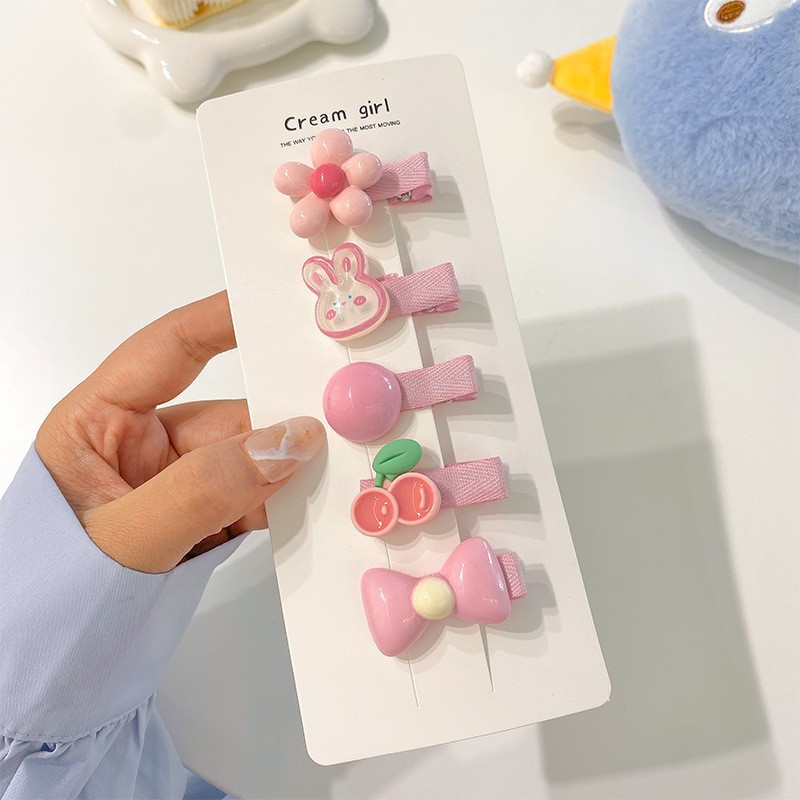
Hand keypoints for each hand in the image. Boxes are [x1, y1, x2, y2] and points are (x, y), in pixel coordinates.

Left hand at [35, 292, 324, 572]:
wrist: (47, 679)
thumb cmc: (51, 601)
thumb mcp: (123, 540)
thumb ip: (205, 489)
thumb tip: (291, 441)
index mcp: (98, 423)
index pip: (168, 349)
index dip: (223, 319)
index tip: (281, 306)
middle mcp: (139, 444)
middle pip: (227, 416)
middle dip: (278, 424)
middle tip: (340, 417)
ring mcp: (175, 484)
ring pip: (250, 460)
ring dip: (289, 471)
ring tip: (337, 473)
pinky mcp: (201, 518)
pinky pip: (254, 497)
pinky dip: (284, 504)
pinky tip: (314, 508)